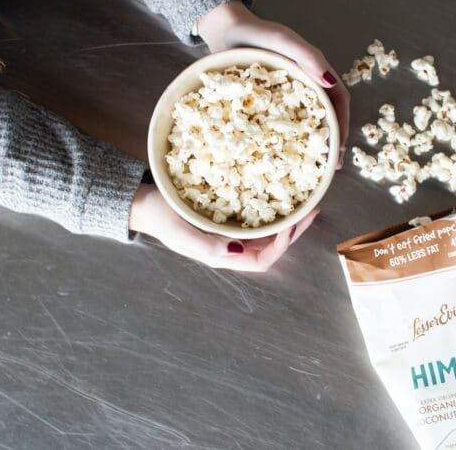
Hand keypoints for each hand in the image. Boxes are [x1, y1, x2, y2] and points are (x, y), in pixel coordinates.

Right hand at [130, 184, 318, 271]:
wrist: (143, 203)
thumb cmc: (160, 217)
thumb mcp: (181, 233)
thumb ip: (208, 246)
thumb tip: (238, 251)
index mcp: (221, 255)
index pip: (261, 260)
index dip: (281, 245)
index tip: (292, 223)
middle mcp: (228, 247)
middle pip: (269, 247)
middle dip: (293, 232)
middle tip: (312, 211)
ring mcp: (226, 232)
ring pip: (265, 233)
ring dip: (285, 221)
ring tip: (302, 204)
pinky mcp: (223, 217)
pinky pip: (253, 218)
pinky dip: (269, 210)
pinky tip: (276, 196)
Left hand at [197, 0, 349, 166]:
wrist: (224, 29)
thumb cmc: (255, 32)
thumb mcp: (282, 40)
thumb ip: (307, 56)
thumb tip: (329, 82)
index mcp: (313, 71)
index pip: (337, 100)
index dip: (341, 125)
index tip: (339, 149)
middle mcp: (303, 83)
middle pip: (324, 115)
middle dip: (329, 141)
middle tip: (328, 167)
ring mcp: (285, 93)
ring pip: (303, 121)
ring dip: (309, 142)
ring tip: (308, 166)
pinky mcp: (267, 99)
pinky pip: (279, 121)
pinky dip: (283, 138)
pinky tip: (277, 154)